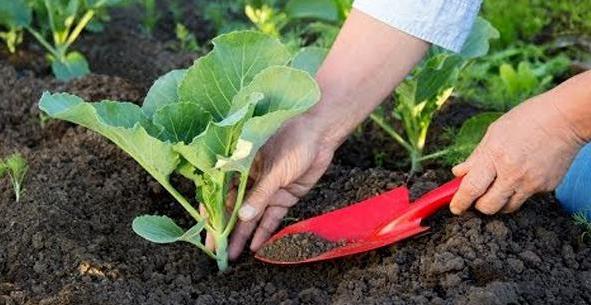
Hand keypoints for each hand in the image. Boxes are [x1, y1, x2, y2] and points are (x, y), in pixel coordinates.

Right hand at [227, 114, 336, 259]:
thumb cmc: (293, 141)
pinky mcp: (284, 196)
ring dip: (244, 235)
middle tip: (218, 251)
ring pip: (252, 216)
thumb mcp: (274, 169)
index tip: (207, 230)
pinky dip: (265, 230)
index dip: (213, 213)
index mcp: (240, 167)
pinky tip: (256, 246)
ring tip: (234, 255)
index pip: (221, 193)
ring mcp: (268, 190)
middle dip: (226, 230)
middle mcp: (251, 180)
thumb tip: (242, 217)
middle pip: (235, 209)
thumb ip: (259, 194)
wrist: (320, 135)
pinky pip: (272, 217)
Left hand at [449, 91, 584, 214]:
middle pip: (488, 207)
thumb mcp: (494, 133)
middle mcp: (512, 173)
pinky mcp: (545, 187)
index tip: (456, 207)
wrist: (565, 119)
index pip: (471, 188)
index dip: (460, 202)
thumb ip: (476, 157)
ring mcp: (531, 182)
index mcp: (495, 156)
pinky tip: (521, 174)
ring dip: (498, 202)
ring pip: (507, 208)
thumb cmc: (527, 119)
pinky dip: (518, 191)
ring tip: (498, 186)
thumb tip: (459, 173)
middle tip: (476, 197)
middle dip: (478, 206)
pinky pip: (525, 197)